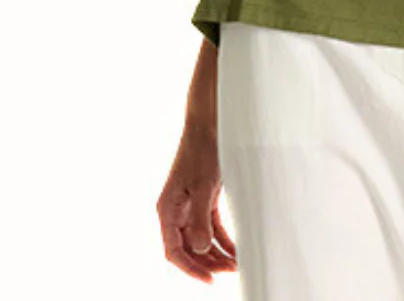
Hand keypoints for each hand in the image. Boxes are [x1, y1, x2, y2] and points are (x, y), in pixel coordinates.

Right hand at [157, 124, 237, 283]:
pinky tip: (235, 248)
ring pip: (200, 240)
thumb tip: (200, 248)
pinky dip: (222, 238)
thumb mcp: (203, 185)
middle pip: (188, 249)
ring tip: (236, 263)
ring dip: (216, 253)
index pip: (173, 251)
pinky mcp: (203, 199)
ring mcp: (189, 206)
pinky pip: (210, 226)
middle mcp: (176, 211)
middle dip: (207, 263)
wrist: (210, 123)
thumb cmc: (202, 150)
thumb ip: (200, 218)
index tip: (209, 280)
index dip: (190, 268)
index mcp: (167, 210)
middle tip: (231, 271)